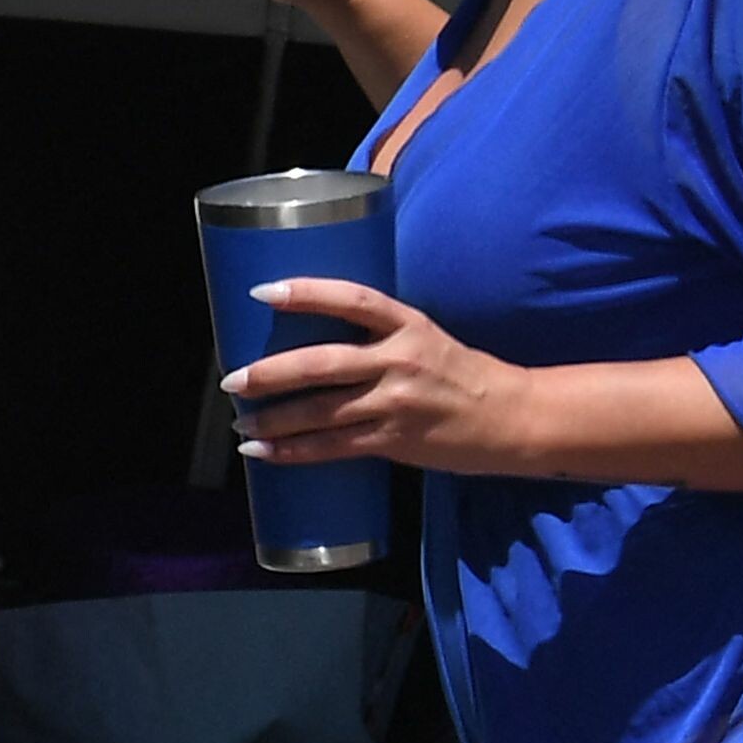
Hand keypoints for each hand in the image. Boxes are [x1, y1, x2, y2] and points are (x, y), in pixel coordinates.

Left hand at [220, 277, 535, 475]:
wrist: (509, 418)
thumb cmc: (463, 374)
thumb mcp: (425, 337)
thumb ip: (379, 335)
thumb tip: (314, 337)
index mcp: (408, 324)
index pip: (352, 299)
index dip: (306, 292)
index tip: (263, 290)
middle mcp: (400, 360)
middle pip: (322, 363)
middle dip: (270, 373)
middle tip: (233, 379)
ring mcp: (396, 403)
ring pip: (321, 411)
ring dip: (274, 418)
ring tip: (241, 422)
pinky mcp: (395, 441)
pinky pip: (333, 447)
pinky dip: (294, 451)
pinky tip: (265, 452)